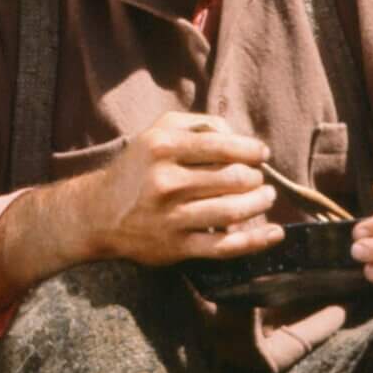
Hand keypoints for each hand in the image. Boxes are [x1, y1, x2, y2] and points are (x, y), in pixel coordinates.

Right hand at [75, 111, 284, 266]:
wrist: (98, 214)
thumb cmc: (136, 168)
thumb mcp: (157, 132)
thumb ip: (197, 124)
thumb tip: (238, 136)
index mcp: (161, 148)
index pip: (222, 146)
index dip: (251, 150)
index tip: (261, 154)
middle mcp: (165, 182)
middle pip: (232, 179)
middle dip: (255, 178)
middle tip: (258, 178)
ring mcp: (171, 217)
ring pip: (233, 211)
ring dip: (259, 203)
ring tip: (265, 197)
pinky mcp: (176, 247)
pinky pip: (224, 246)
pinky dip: (255, 240)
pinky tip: (275, 233)